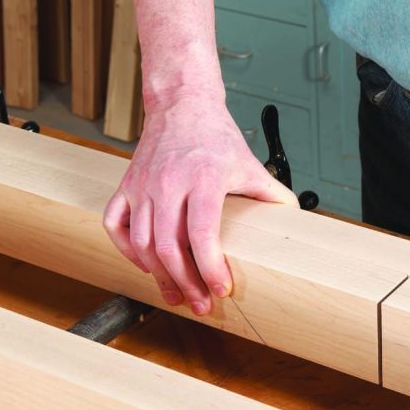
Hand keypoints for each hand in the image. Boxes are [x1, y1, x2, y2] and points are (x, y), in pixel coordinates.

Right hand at [103, 98, 296, 313]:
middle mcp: (169, 183)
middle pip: (169, 246)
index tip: (221, 289)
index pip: (202, 234)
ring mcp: (143, 185)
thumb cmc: (215, 137)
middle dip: (186, 283)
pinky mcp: (126, 184)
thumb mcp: (250, 164)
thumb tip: (294, 222)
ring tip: (177, 295)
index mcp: (203, 178)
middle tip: (200, 304)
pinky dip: (128, 251)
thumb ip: (272, 195)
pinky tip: (146, 265)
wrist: (182, 104)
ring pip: (142, 242)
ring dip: (159, 275)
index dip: (211, 268)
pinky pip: (115, 225)